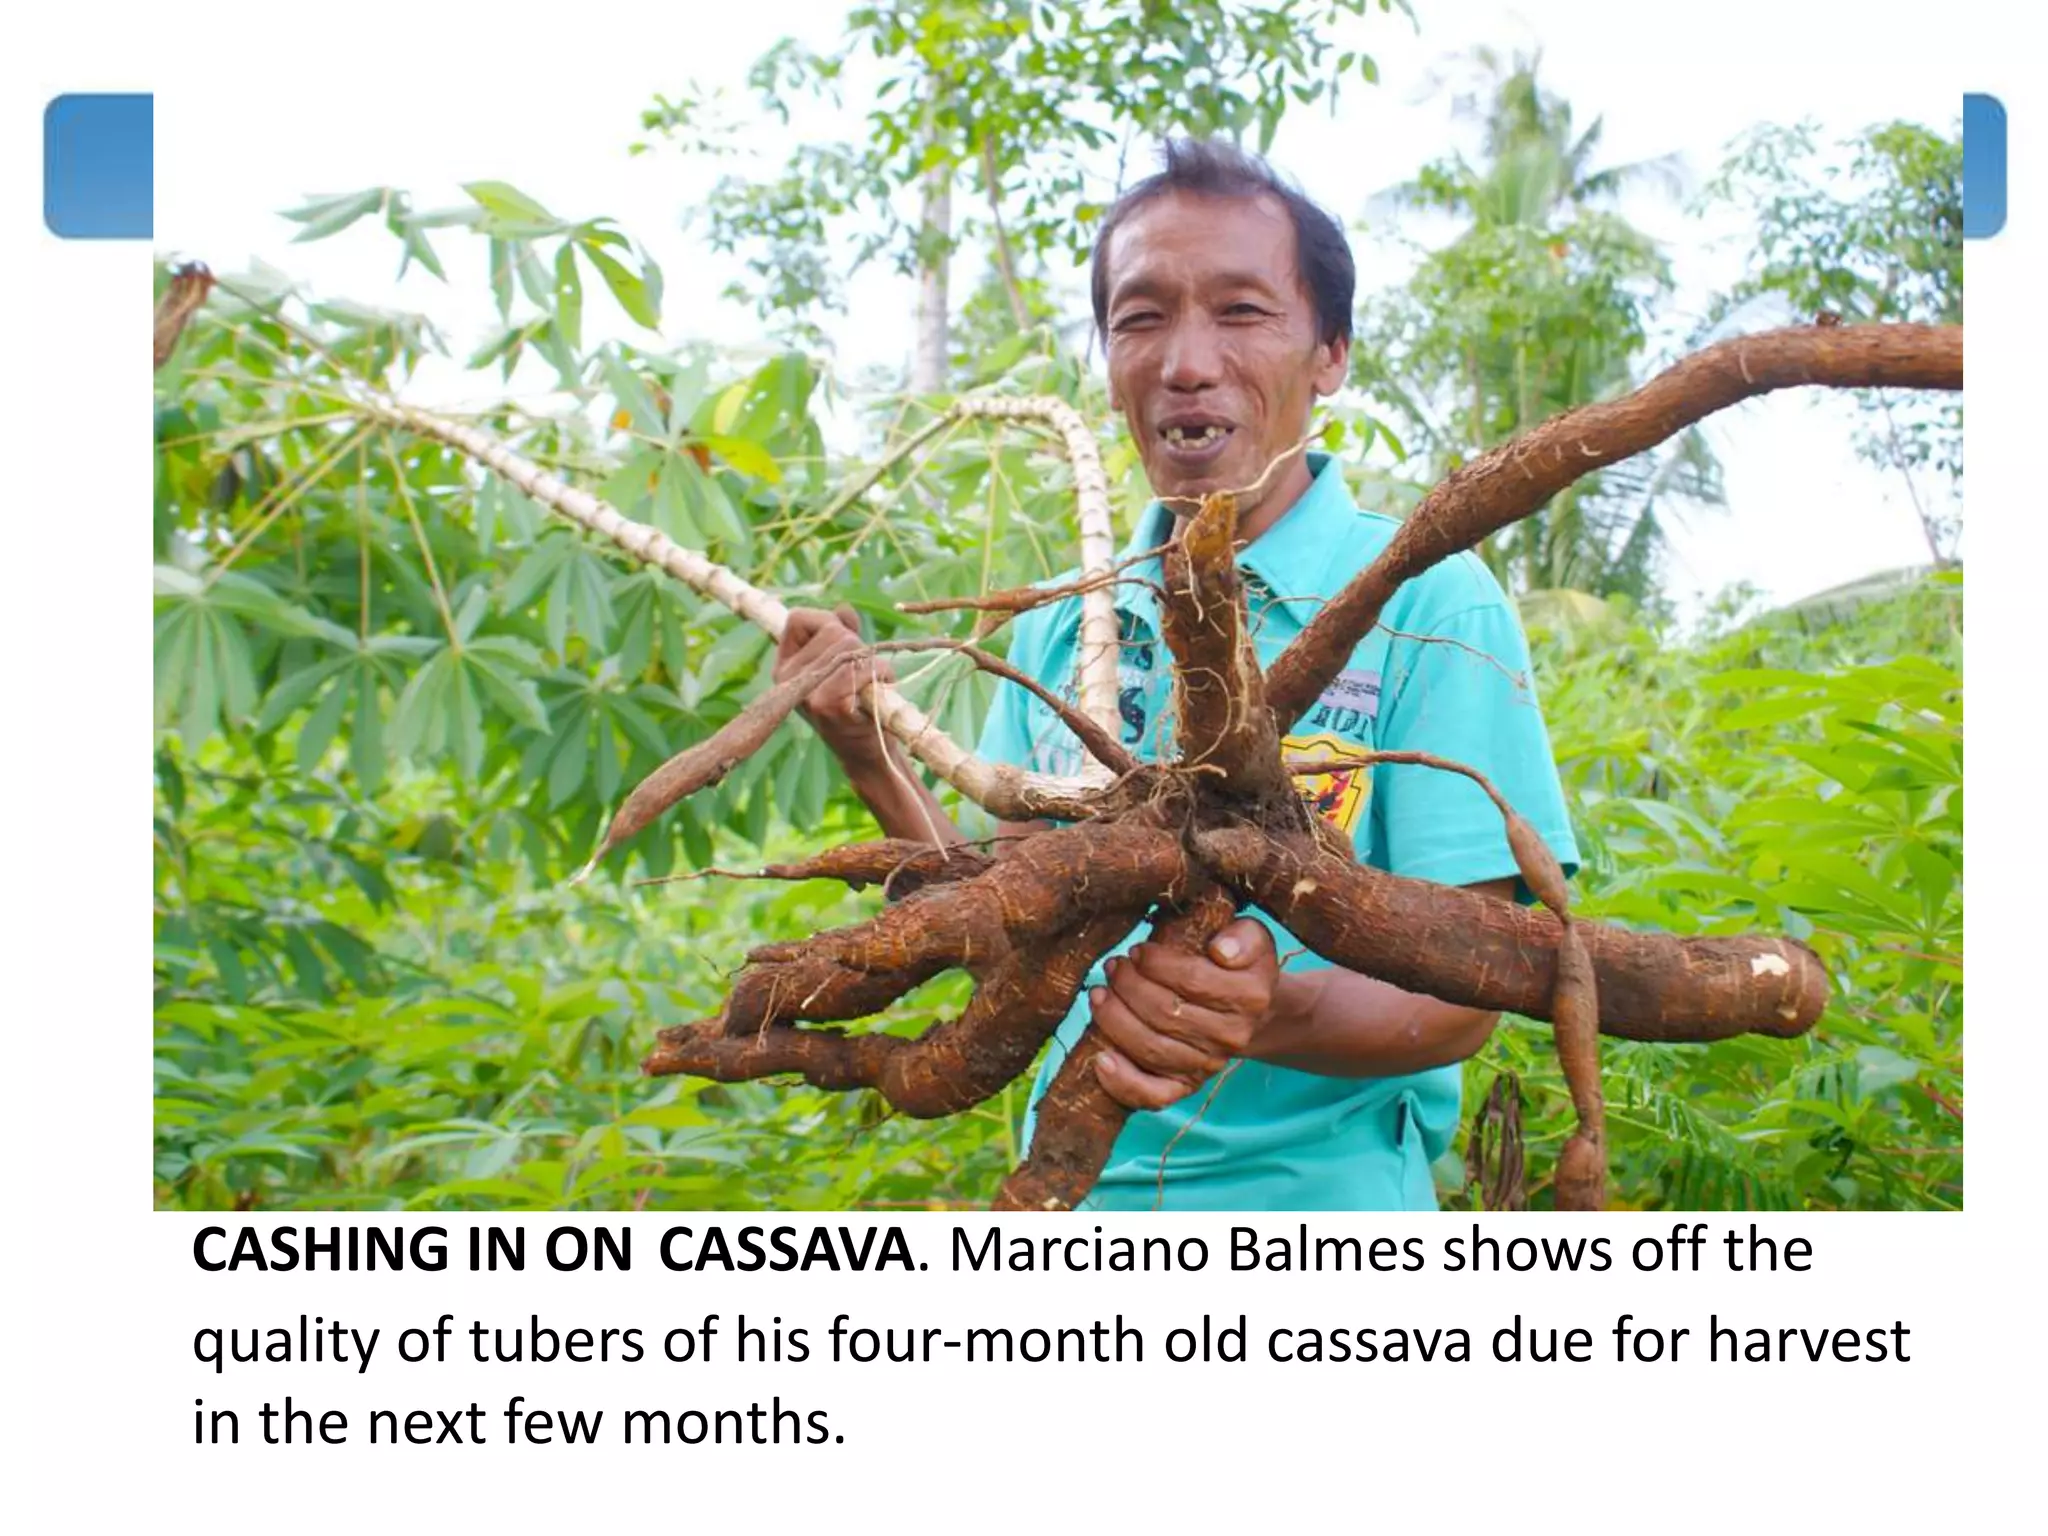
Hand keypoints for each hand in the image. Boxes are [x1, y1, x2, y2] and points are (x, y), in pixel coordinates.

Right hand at [776, 605, 893, 765]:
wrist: (864, 753)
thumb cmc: (854, 705)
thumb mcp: (840, 665)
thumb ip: (840, 632)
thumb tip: (843, 610)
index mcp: (784, 667)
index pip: (798, 618)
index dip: (826, 622)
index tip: (842, 644)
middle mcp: (788, 679)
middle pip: (832, 630)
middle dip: (858, 645)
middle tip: (864, 673)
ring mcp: (807, 692)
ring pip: (850, 645)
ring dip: (873, 660)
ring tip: (873, 682)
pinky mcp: (829, 705)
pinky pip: (864, 667)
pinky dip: (881, 673)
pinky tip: (881, 689)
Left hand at [1089, 917, 1279, 1110]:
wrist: (1247, 1009)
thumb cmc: (1236, 964)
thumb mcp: (1250, 938)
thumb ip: (1243, 937)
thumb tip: (1220, 950)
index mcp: (1248, 997)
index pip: (1193, 980)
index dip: (1156, 964)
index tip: (1137, 951)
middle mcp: (1231, 1036)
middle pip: (1165, 1014)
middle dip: (1128, 986)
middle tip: (1113, 968)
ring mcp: (1208, 1065)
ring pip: (1151, 1049)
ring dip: (1114, 1020)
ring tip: (1099, 994)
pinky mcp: (1186, 1086)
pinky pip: (1154, 1096)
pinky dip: (1123, 1082)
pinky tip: (1101, 1059)